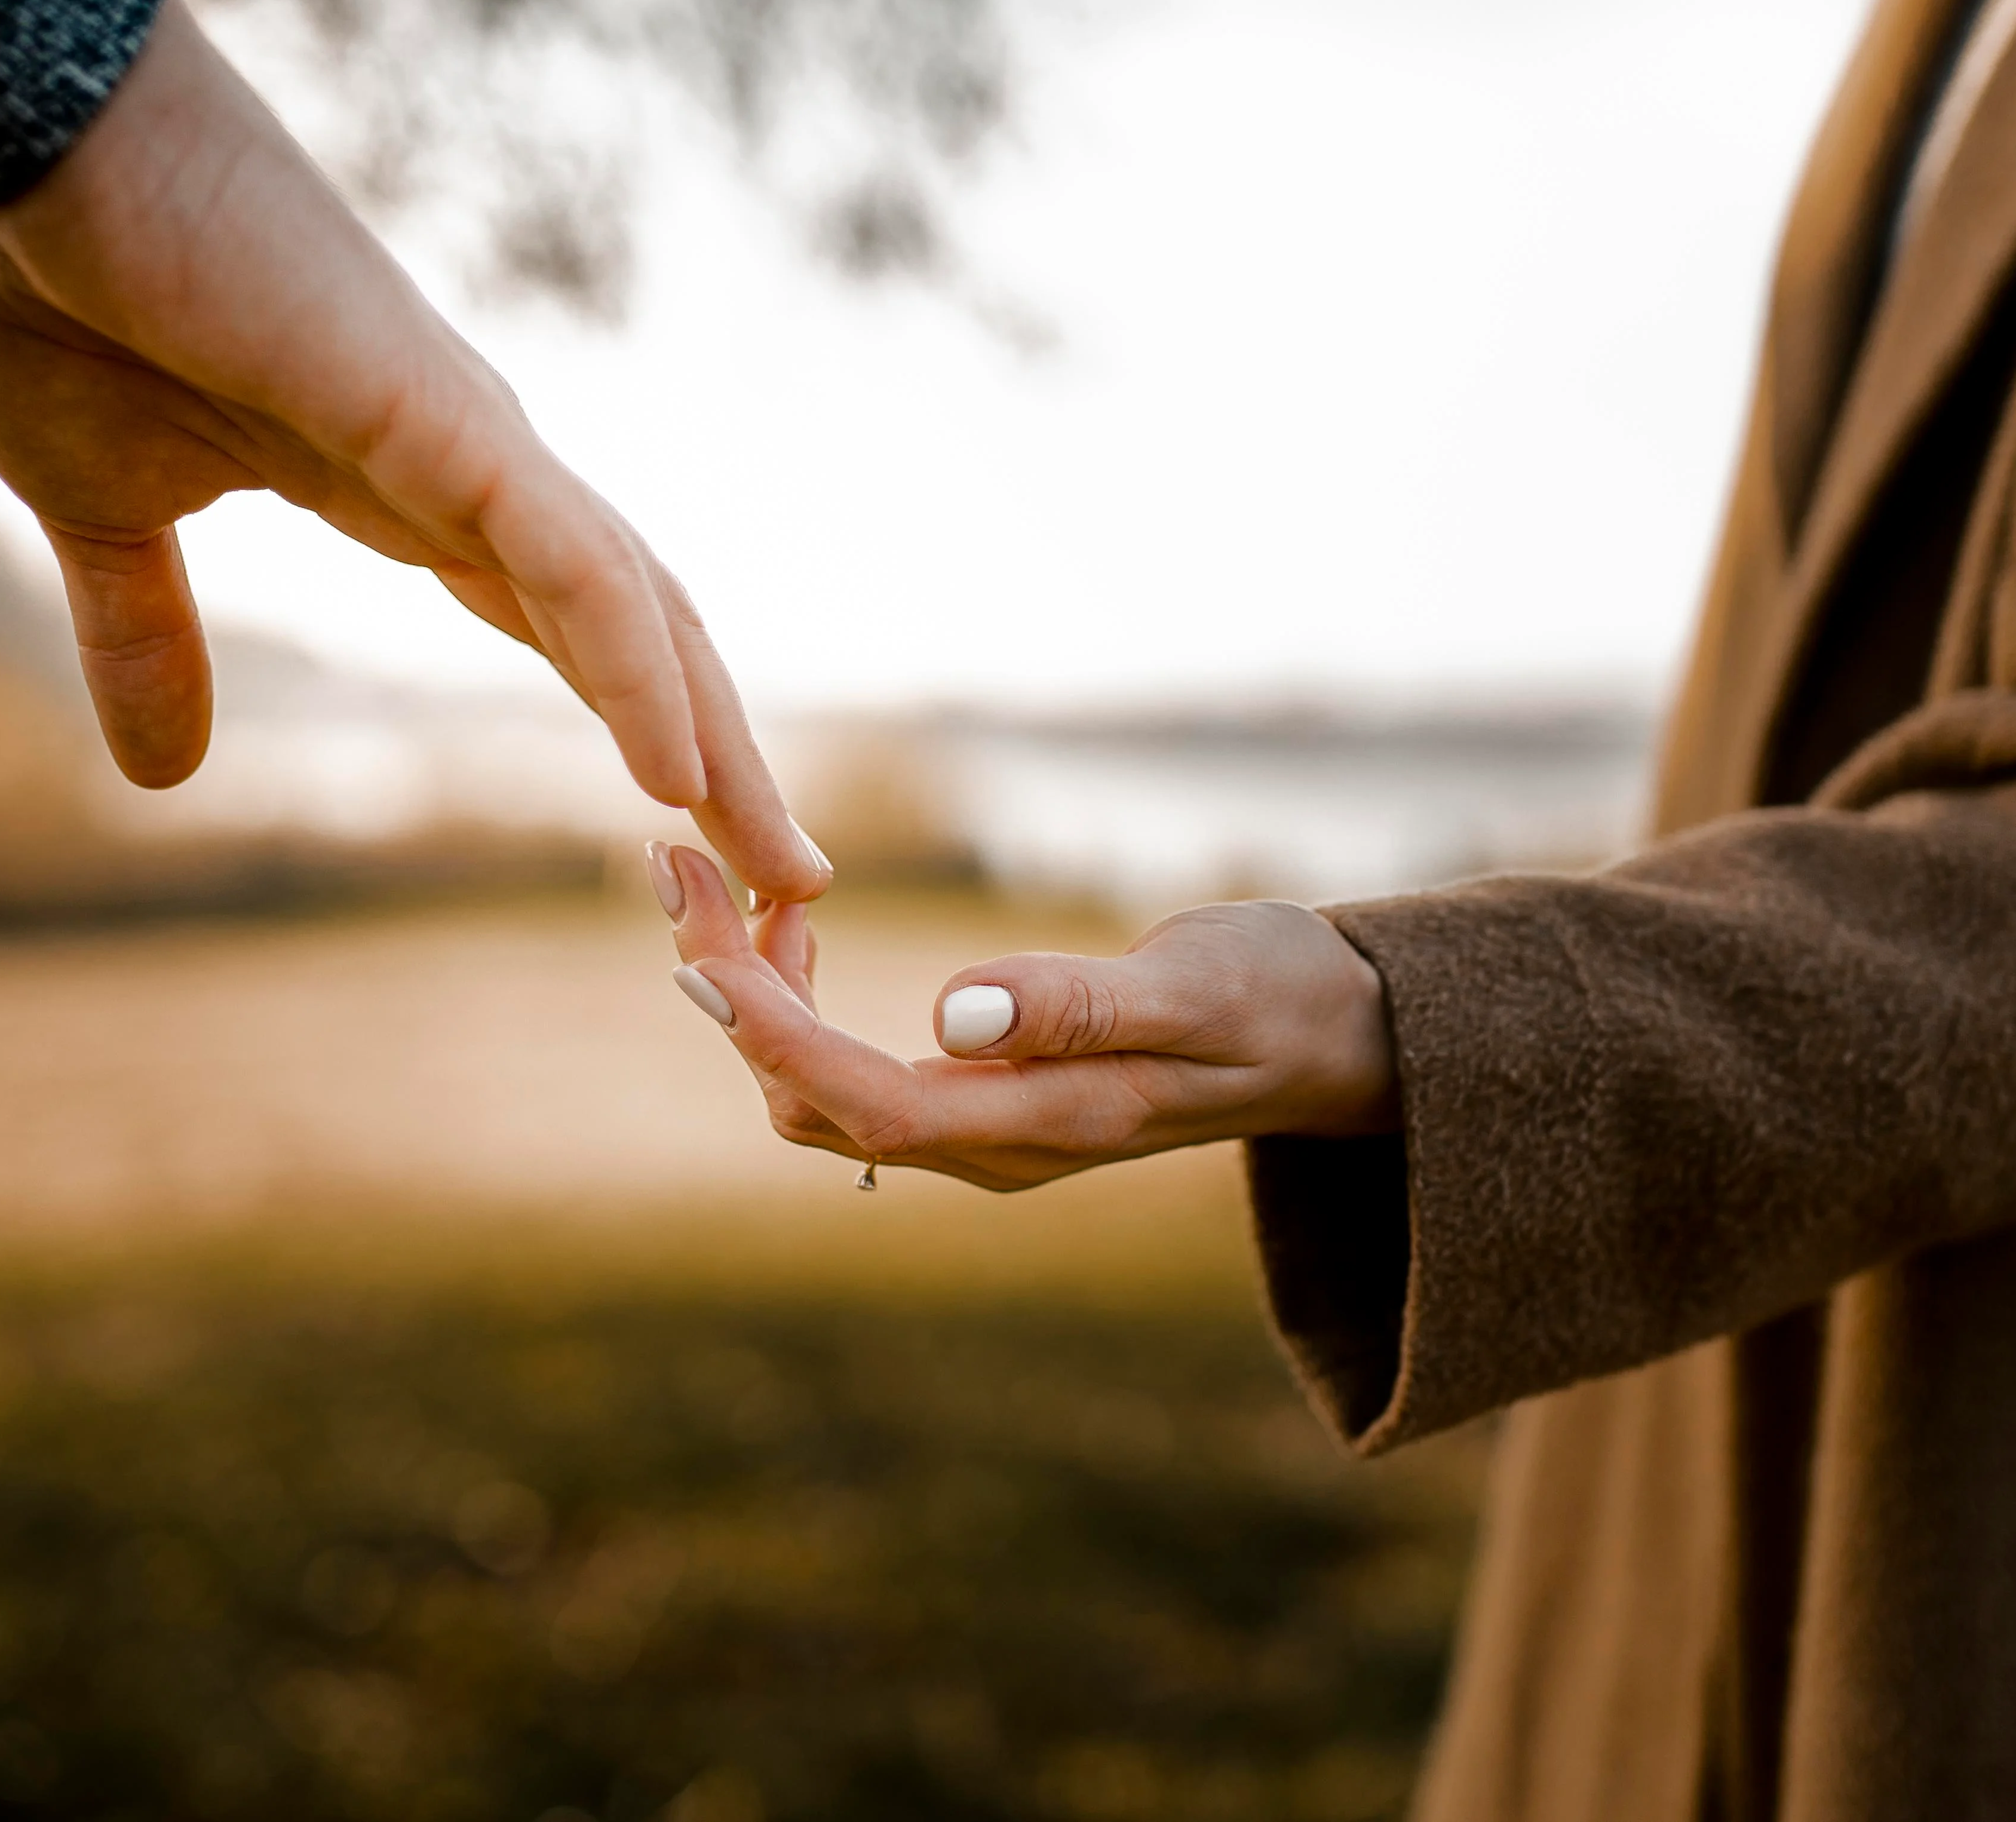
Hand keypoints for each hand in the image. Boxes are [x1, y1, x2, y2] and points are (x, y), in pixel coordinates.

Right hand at [0, 0, 831, 903]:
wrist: (26, 129)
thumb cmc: (59, 286)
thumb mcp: (104, 515)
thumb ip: (151, 635)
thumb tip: (164, 777)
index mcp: (407, 485)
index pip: (565, 621)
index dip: (639, 718)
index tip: (695, 829)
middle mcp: (469, 462)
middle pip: (637, 625)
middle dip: (721, 751)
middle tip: (794, 874)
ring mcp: (463, 434)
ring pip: (633, 604)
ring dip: (714, 735)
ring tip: (782, 859)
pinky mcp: (434, 411)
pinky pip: (566, 562)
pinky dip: (629, 667)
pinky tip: (678, 770)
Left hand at [653, 844, 1398, 1189]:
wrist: (1340, 1036)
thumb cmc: (1282, 999)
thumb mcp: (1200, 987)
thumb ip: (1083, 1005)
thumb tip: (953, 1013)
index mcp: (1042, 1125)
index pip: (864, 1100)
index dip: (772, 1036)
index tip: (698, 953)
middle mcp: (995, 1146)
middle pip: (812, 1099)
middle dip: (731, 997)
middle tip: (676, 870)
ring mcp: (986, 1129)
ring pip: (821, 1087)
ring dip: (754, 995)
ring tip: (720, 886)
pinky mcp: (982, 1095)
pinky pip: (852, 1065)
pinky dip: (799, 997)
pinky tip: (793, 920)